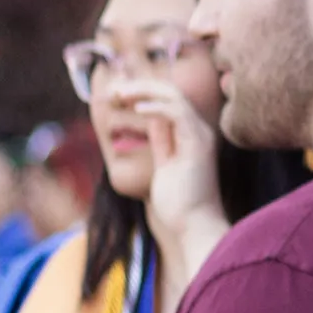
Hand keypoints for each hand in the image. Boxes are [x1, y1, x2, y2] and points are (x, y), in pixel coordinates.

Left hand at [124, 80, 228, 261]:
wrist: (194, 226)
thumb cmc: (178, 205)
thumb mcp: (162, 167)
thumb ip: (159, 144)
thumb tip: (143, 125)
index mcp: (190, 135)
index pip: (168, 101)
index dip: (142, 93)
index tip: (115, 96)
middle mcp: (198, 131)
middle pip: (171, 92)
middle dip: (139, 86)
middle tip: (112, 90)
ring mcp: (200, 136)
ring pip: (174, 96)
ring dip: (143, 90)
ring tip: (118, 94)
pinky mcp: (197, 144)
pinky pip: (176, 113)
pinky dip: (155, 106)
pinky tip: (136, 109)